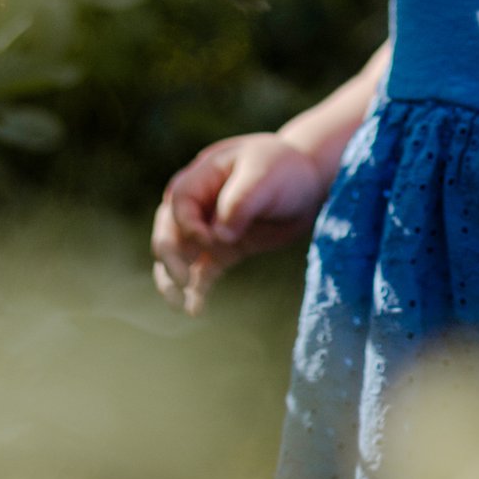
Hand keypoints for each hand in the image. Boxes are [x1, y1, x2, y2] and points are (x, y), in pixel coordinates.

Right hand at [152, 134, 330, 314]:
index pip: (179, 201)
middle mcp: (199, 202)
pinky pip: (202, 271)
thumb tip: (218, 236)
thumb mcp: (264, 175)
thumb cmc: (285, 169)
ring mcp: (209, 227)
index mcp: (203, 175)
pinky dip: (196, 289)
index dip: (187, 223)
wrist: (309, 182)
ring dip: (173, 279)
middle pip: (169, 229)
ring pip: (179, 254)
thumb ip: (240, 201)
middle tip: (183, 280)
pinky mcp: (223, 249)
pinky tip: (195, 309)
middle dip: (171, 256)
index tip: (210, 239)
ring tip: (178, 304)